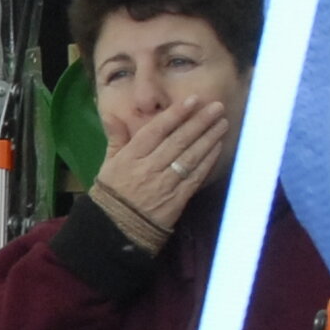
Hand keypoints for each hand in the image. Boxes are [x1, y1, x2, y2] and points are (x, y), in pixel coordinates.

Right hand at [91, 98, 231, 246]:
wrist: (116, 229)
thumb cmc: (112, 193)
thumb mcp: (108, 163)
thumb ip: (116, 138)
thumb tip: (113, 115)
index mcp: (130, 157)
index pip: (156, 131)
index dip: (176, 114)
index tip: (193, 100)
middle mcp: (148, 168)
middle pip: (178, 141)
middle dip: (199, 122)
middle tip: (217, 106)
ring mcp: (164, 184)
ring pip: (190, 157)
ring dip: (209, 138)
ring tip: (222, 122)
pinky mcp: (177, 199)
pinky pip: (195, 176)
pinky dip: (208, 160)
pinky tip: (217, 147)